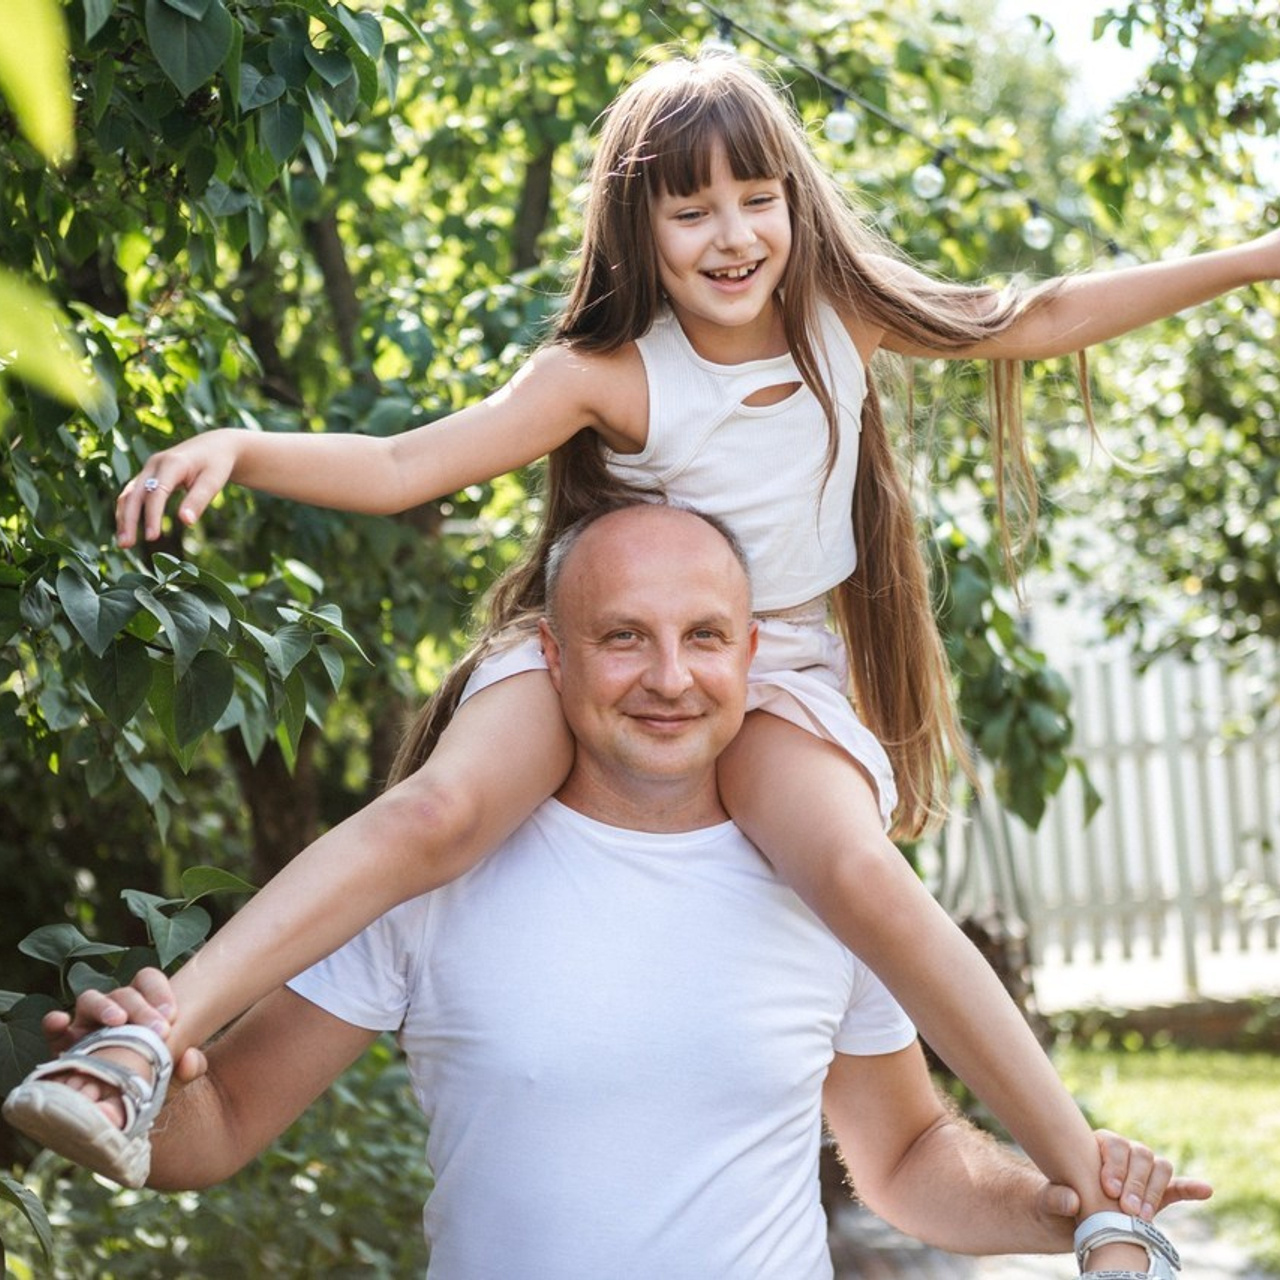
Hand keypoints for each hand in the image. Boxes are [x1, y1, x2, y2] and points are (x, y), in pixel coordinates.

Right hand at [42, 968, 207, 1089]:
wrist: (113, 1111)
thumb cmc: (144, 1085)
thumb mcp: (169, 1080)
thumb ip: (188, 1070)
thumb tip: (193, 1058)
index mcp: (140, 1008)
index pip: (148, 981)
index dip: (160, 992)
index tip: (173, 1015)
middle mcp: (112, 1010)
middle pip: (125, 992)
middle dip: (142, 1007)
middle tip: (158, 1029)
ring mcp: (85, 1023)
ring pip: (90, 999)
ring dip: (105, 1006)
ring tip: (117, 1021)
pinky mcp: (61, 1044)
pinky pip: (53, 1027)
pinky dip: (54, 1022)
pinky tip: (59, 1022)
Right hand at [115, 430, 239, 547]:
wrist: (214, 445)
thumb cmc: (217, 464)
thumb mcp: (214, 481)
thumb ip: (198, 500)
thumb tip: (186, 522)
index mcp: (172, 463)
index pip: (156, 492)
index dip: (152, 516)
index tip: (152, 538)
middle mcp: (155, 463)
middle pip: (135, 494)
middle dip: (129, 520)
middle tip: (126, 545)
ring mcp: (149, 469)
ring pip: (129, 494)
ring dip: (124, 518)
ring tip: (124, 543)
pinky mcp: (148, 475)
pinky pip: (132, 494)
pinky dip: (128, 511)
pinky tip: (128, 530)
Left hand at [1035, 1128, 1212, 1223]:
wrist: (1073, 1221)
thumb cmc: (1058, 1206)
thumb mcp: (1047, 1202)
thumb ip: (1054, 1199)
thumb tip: (1070, 1200)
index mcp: (1098, 1146)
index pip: (1114, 1143)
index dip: (1113, 1165)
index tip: (1108, 1189)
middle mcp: (1124, 1154)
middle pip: (1140, 1154)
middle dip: (1134, 1182)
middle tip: (1126, 1208)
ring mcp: (1143, 1174)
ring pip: (1158, 1168)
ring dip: (1153, 1190)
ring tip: (1142, 1216)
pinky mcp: (1158, 1195)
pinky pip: (1178, 1187)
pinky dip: (1191, 1188)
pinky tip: (1205, 1190)